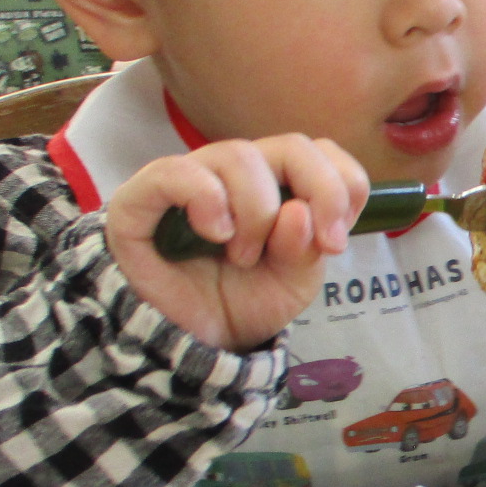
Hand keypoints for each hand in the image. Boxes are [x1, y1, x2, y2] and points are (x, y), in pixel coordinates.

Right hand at [107, 136, 368, 351]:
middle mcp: (236, 171)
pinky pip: (175, 172)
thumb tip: (298, 212)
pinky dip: (206, 199)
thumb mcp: (293, 282)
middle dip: (319, 193)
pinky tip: (216, 234)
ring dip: (257, 213)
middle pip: (290, 145)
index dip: (343, 184)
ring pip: (238, 155)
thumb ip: (306, 248)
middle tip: (314, 247)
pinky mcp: (142, 197)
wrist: (190, 340)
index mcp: (278, 183)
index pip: (321, 152)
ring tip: (244, 257)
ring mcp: (190, 177)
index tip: (336, 240)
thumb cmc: (243, 300)